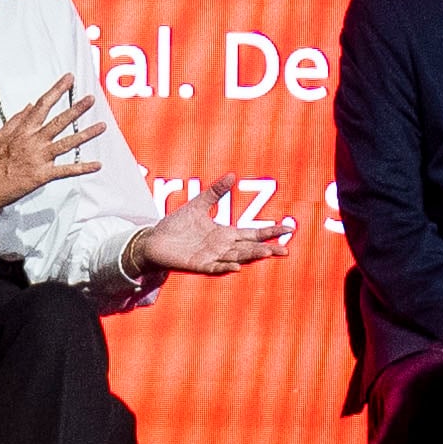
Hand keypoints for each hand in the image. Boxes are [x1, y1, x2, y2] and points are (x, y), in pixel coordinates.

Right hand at [0, 77, 105, 224]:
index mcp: (23, 130)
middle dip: (77, 108)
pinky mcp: (42, 175)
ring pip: (68, 142)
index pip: (43, 104)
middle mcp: (33, 141)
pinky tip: (96, 165)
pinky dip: (83, 168)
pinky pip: (67, 170)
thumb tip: (28, 106)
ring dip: (86, 134)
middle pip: (59, 120)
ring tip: (101, 126)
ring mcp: (39, 157)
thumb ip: (16, 120)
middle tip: (91, 99)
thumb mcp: (0, 135)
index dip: (57, 90)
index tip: (68, 80)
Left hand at [129, 177, 298, 278]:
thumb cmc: (176, 225)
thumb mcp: (197, 205)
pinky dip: (226, 266)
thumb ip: (215, 192)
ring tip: (268, 252)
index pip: (252, 233)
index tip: (288, 229)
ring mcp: (212, 256)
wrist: (154, 240)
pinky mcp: (199, 264)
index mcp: (224, 233)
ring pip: (237, 256)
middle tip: (286, 249)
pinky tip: (237, 266)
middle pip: (250, 247)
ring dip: (252, 255)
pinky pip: (215, 267)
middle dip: (268, 248)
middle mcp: (222, 246)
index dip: (269, 231)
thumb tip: (232, 176)